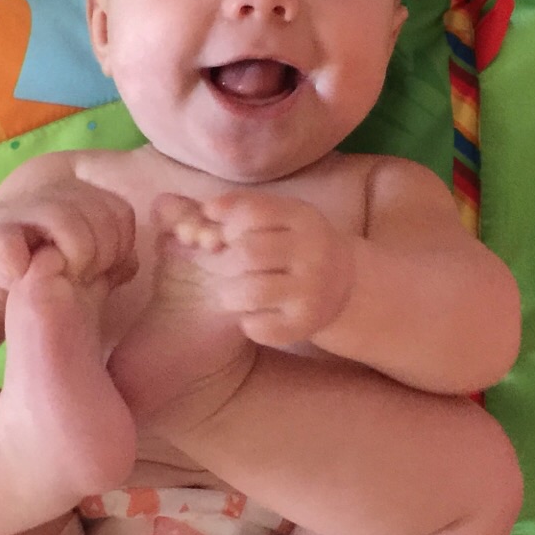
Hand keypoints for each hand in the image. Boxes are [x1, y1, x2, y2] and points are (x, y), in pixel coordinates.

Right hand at [0, 182, 137, 289]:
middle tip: (78, 277)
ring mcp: (15, 214)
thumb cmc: (27, 276)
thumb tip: (130, 260)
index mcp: (74, 200)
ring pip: (64, 218)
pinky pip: (8, 244)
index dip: (119, 246)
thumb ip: (105, 259)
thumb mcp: (77, 269)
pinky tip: (19, 277)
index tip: (102, 273)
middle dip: (99, 253)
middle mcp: (48, 196)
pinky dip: (18, 262)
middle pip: (100, 211)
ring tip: (56, 276)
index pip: (120, 212)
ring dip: (71, 255)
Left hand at [156, 192, 355, 346]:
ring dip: (230, 294)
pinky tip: (251, 318)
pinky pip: (262, 327)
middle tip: (222, 269)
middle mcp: (313, 251)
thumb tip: (190, 208)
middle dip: (224, 262)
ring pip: (252, 291)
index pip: (252, 212)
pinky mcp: (307, 323)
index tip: (223, 235)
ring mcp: (314, 289)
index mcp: (302, 217)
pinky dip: (250, 325)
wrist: (344, 286)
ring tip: (230, 295)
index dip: (226, 224)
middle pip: (248, 252)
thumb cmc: (291, 246)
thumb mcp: (275, 218)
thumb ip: (234, 207)